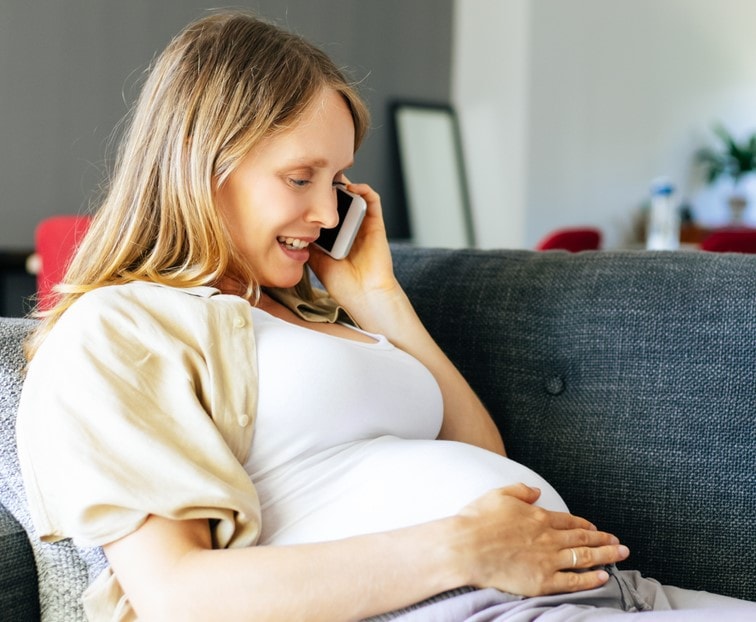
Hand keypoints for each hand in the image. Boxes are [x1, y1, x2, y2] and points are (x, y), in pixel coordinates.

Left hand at [308, 182, 400, 312]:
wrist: (364, 295)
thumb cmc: (342, 283)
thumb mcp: (316, 260)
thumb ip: (307, 242)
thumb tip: (289, 227)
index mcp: (334, 235)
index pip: (324, 209)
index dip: (315, 197)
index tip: (301, 187)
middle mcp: (348, 227)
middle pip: (338, 199)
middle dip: (327, 186)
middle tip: (315, 176)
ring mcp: (362, 224)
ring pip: (354, 195)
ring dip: (344, 183)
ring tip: (331, 175)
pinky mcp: (376, 224)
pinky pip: (373, 200)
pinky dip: (364, 189)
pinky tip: (351, 187)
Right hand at [451, 483, 629, 595]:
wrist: (466, 548)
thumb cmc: (477, 521)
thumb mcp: (499, 494)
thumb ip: (520, 490)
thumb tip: (535, 490)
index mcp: (538, 517)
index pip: (570, 521)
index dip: (585, 525)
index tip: (597, 528)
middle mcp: (548, 538)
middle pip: (583, 539)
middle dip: (604, 541)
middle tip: (620, 544)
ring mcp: (548, 560)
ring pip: (585, 558)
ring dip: (606, 556)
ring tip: (620, 556)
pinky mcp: (543, 581)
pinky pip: (574, 581)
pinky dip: (591, 579)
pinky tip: (604, 578)